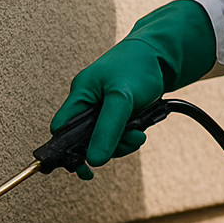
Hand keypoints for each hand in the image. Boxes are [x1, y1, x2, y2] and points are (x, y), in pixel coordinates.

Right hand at [51, 0, 216, 177]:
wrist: (161, 55)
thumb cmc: (138, 67)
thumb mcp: (122, 99)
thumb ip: (108, 129)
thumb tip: (94, 159)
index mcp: (80, 95)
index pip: (61, 130)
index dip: (67, 150)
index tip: (81, 167)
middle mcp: (88, 104)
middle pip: (84, 140)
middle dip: (105, 147)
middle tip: (124, 144)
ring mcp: (103, 110)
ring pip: (104, 140)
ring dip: (122, 143)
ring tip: (137, 135)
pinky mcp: (118, 114)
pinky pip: (118, 135)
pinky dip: (130, 137)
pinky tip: (140, 130)